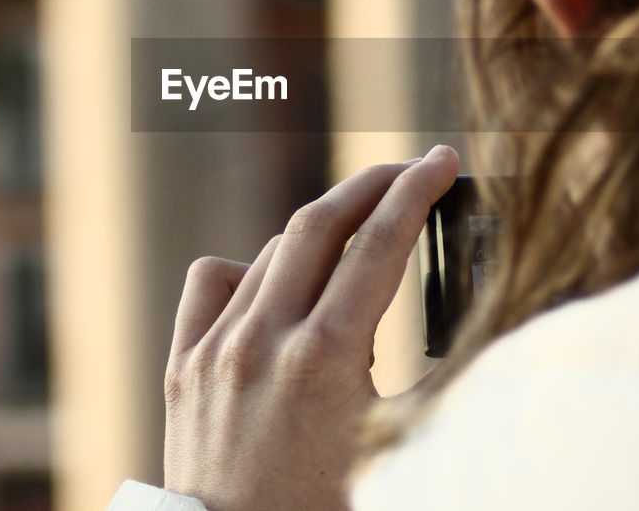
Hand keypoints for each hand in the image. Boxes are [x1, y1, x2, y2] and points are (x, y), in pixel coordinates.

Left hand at [163, 145, 459, 510]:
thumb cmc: (330, 510)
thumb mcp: (395, 443)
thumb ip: (425, 371)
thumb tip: (454, 307)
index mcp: (327, 359)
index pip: (381, 244)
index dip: (417, 192)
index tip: (441, 162)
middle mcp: (266, 340)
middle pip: (323, 222)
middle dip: (372, 184)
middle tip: (407, 170)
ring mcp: (217, 348)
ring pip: (273, 249)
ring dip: (321, 235)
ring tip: (356, 246)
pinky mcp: (184, 364)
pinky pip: (213, 279)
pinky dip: (249, 269)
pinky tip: (272, 288)